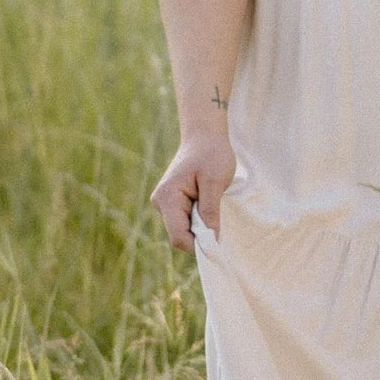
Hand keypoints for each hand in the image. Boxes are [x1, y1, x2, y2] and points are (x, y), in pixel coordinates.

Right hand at [153, 120, 235, 254]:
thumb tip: (211, 239)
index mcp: (167, 198)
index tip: (219, 241)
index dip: (198, 244)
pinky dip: (198, 219)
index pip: (178, 236)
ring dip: (200, 225)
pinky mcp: (172, 203)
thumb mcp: (215, 182)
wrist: (204, 135)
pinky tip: (207, 204)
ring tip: (213, 204)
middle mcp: (160, 203)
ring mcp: (165, 203)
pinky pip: (185, 221)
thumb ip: (210, 211)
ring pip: (183, 229)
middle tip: (219, 217)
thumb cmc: (211, 154)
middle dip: (200, 234)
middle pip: (180, 234)